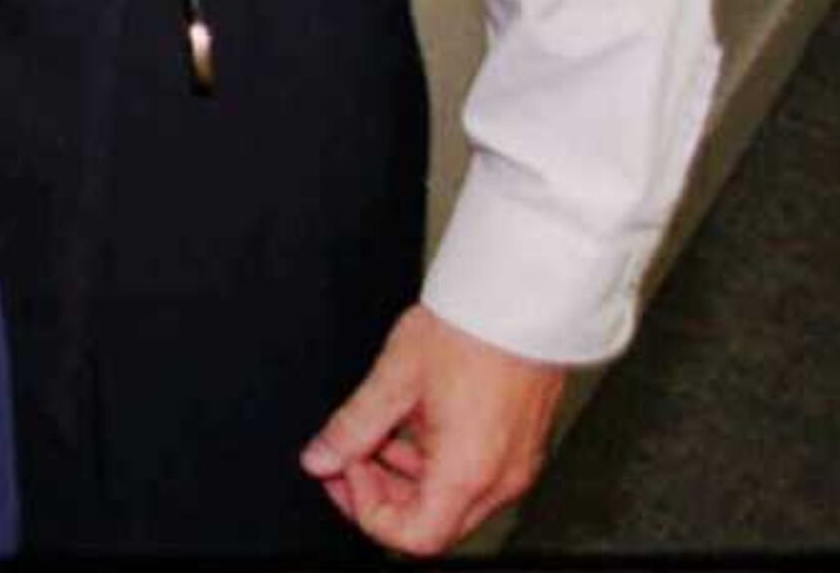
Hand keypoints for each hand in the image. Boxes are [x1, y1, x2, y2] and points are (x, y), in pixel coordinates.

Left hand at [301, 305, 568, 554]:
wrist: (519, 301)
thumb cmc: (468, 332)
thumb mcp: (394, 379)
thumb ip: (352, 427)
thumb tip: (320, 458)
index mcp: (468, 471)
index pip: (414, 537)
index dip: (367, 511)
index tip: (344, 471)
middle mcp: (500, 479)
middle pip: (432, 522)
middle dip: (381, 494)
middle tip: (349, 456)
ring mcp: (513, 465)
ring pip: (449, 500)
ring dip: (404, 475)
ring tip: (378, 429)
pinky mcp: (517, 447)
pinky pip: (470, 475)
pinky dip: (432, 460)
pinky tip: (410, 421)